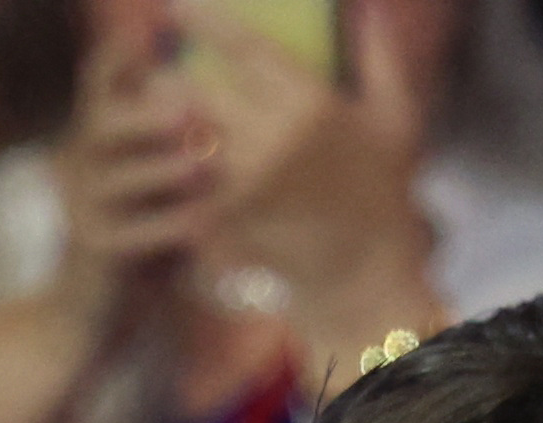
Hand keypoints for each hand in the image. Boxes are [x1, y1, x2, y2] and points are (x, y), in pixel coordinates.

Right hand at [50, 0, 222, 336]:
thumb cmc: (140, 238)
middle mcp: (82, 166)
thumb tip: (199, 90)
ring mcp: (83, 209)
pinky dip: (169, 225)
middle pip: (102, 124)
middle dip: (144, 116)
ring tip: (202, 168)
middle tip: (187, 111)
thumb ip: (168, 139)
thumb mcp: (154, 180)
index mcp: (99, 139)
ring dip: (163, 170)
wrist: (91, 313)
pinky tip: (204, 224)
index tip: (145, 37)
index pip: (98, 85)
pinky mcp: (94, 250)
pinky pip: (132, 231)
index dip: (118, 59)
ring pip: (119, 178)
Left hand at [185, 0, 448, 389]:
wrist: (365, 276)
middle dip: (167, 81)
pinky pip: (186, 187)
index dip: (206, 21)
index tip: (174, 6)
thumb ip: (381, 57)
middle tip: (150, 73)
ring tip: (146, 118)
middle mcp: (275, 140)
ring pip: (183, 140)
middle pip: (197, 93)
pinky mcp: (228, 221)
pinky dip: (171, 175)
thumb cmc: (384, 194)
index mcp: (313, 105)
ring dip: (163, 129)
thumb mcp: (396, 119)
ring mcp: (247, 184)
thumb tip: (365, 6)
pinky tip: (159, 170)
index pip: (246, 49)